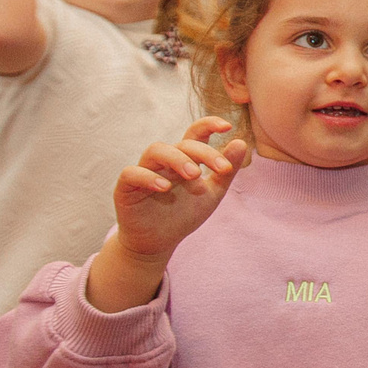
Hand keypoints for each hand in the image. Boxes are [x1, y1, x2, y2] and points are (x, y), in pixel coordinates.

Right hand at [96, 119, 250, 312]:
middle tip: (222, 168)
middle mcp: (164, 161)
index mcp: (185, 159)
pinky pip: (131, 173)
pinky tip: (164, 188)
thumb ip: (226, 171)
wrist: (159, 243)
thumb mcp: (211, 194)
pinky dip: (148, 177)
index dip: (208, 124)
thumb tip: (241, 143)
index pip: (194, 133)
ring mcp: (144, 171)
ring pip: (156, 150)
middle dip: (204, 153)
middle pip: (182, 144)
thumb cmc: (183, 215)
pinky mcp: (126, 187)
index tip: (227, 127)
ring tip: (194, 175)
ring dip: (177, 159)